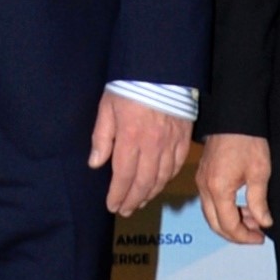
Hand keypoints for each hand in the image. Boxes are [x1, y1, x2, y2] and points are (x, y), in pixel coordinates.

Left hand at [90, 91, 191, 216]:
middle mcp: (152, 145)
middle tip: (125, 210)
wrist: (161, 69)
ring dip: (149, 193)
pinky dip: (167, 179)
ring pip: (161, 177)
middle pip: (143, 182)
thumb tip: (95, 163)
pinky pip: (176, 166)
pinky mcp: (184, 138)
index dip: (118, 194)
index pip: (123, 176)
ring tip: (139, 202)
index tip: (112, 206)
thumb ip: (101, 137)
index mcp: (130, 138)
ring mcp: (170, 143)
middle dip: (132, 199)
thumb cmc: (129, 86)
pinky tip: (159, 184)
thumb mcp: (107, 107)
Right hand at [198, 131, 273, 244]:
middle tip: (256, 235)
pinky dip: (224, 210)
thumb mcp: (259, 173)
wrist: (235, 117)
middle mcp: (204, 188)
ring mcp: (201, 182)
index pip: (228, 225)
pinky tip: (241, 206)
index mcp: (218, 189)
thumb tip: (264, 222)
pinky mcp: (203, 176)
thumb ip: (259, 202)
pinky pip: (210, 202)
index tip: (260, 238)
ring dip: (230, 222)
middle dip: (235, 234)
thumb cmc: (248, 141)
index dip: (244, 237)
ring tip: (253, 219)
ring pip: (211, 214)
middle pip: (215, 224)